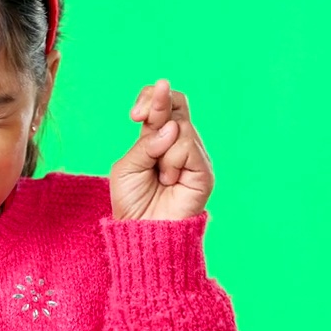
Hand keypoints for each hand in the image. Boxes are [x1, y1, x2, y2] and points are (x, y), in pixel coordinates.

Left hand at [109, 79, 214, 220]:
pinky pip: (188, 147)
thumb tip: (171, 127)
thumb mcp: (127, 167)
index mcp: (158, 137)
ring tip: (160, 176)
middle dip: (157, 105)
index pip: (163, 102)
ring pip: (181, 127)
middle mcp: (179, 142)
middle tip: (138, 118)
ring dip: (161, 150)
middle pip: (178, 103)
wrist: (142, 232)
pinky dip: (172, 161)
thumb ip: (145, 144)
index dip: (151, 98)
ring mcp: (194, 155)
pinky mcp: (204, 170)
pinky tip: (169, 180)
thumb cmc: (132, 201)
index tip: (134, 115)